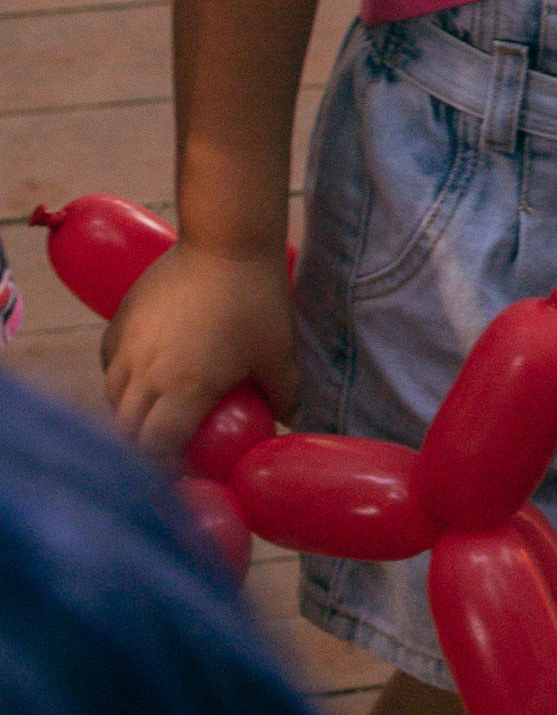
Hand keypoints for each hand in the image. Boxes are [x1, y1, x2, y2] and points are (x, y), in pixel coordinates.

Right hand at [102, 240, 296, 456]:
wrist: (225, 243)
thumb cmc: (256, 302)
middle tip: (165, 449)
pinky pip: (109, 361)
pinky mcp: (120, 318)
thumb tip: (288, 418)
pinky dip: (120, 378)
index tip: (181, 471)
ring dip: (129, 412)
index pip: (156, 446)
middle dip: (142, 445)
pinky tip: (140, 377)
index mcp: (184, 389)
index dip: (165, 467)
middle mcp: (147, 372)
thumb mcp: (279, 355)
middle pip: (127, 427)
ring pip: (113, 395)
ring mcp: (128, 344)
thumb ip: (284, 394)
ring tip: (152, 414)